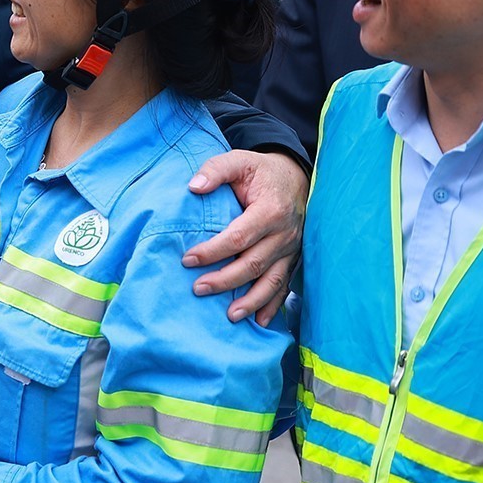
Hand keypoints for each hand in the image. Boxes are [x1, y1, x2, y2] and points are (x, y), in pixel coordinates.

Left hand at [184, 150, 307, 325]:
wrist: (295, 176)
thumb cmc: (261, 171)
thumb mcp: (239, 160)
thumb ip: (216, 169)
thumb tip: (194, 187)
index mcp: (270, 210)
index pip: (239, 237)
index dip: (213, 251)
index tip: (187, 260)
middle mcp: (284, 233)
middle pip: (253, 263)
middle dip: (225, 280)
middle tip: (198, 289)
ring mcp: (292, 249)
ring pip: (271, 280)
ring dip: (251, 300)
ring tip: (230, 315)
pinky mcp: (293, 259)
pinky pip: (285, 285)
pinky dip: (273, 305)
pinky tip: (258, 321)